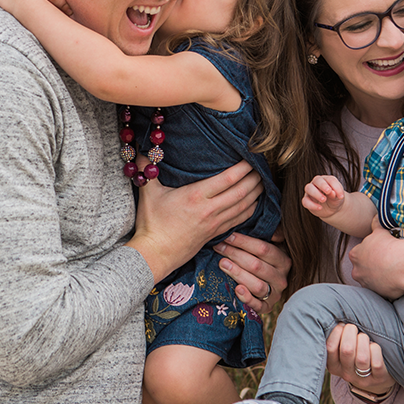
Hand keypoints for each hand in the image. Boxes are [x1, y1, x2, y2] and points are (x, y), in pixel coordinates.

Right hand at [129, 160, 261, 283]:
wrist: (155, 254)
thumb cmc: (152, 223)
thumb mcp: (148, 193)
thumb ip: (147, 169)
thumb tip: (141, 149)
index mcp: (196, 196)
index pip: (228, 179)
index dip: (243, 167)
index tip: (251, 157)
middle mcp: (210, 209)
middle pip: (242, 192)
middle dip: (255, 178)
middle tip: (263, 166)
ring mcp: (215, 223)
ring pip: (245, 206)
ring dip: (256, 193)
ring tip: (263, 181)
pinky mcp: (216, 233)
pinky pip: (239, 220)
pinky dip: (251, 210)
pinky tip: (255, 202)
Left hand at [214, 229, 290, 314]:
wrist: (272, 285)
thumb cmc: (266, 260)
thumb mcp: (272, 245)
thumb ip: (271, 234)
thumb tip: (272, 232)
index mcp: (283, 260)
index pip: (263, 249)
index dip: (244, 241)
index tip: (227, 235)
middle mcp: (281, 278)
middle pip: (257, 266)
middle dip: (235, 254)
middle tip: (219, 247)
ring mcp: (275, 294)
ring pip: (257, 285)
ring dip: (238, 273)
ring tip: (222, 264)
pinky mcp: (267, 307)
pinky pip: (258, 306)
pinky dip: (247, 298)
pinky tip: (236, 289)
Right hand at [302, 175, 345, 217]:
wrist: (332, 209)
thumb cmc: (335, 199)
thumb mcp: (338, 197)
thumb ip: (336, 194)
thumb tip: (331, 192)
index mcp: (326, 180)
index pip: (330, 179)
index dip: (336, 187)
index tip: (341, 196)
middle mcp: (316, 183)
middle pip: (317, 180)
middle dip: (323, 185)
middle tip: (328, 191)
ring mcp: (310, 191)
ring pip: (308, 188)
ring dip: (316, 193)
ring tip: (324, 200)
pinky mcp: (306, 200)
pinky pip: (305, 201)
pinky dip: (312, 204)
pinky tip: (320, 208)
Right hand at [326, 323, 395, 394]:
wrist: (375, 377)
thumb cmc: (356, 353)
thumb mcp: (342, 349)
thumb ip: (337, 336)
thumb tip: (337, 318)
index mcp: (333, 366)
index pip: (330, 348)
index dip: (336, 332)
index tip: (341, 326)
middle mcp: (346, 374)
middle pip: (347, 350)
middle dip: (351, 332)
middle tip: (353, 328)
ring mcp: (362, 378)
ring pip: (362, 357)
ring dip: (364, 341)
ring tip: (364, 337)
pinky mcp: (378, 379)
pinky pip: (377, 363)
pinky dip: (376, 349)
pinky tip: (373, 347)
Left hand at [348, 217, 403, 299]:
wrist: (400, 264)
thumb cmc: (388, 246)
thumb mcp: (379, 231)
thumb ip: (375, 224)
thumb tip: (376, 217)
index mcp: (355, 255)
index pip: (358, 254)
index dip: (369, 253)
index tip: (379, 252)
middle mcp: (357, 271)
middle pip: (362, 269)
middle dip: (371, 267)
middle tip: (386, 263)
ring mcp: (367, 284)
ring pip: (371, 280)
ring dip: (379, 278)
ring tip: (392, 272)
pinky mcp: (378, 294)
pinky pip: (383, 290)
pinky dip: (388, 287)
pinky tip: (396, 280)